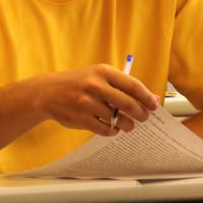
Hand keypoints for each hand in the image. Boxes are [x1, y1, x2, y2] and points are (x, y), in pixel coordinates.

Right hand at [32, 64, 157, 136]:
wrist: (48, 92)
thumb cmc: (78, 82)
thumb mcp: (98, 75)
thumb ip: (122, 85)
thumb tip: (150, 97)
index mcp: (102, 71)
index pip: (133, 86)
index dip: (147, 97)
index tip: (154, 105)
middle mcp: (95, 86)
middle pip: (128, 104)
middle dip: (141, 114)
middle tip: (144, 118)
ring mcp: (87, 103)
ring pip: (118, 119)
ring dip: (128, 125)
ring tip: (129, 125)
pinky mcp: (81, 118)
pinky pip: (105, 129)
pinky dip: (113, 131)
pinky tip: (114, 128)